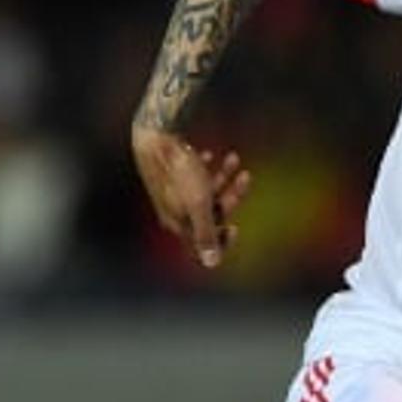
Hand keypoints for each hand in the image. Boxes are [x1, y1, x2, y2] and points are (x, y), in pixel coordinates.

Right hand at [131, 125, 251, 268]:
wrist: (155, 138)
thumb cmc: (179, 172)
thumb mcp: (199, 204)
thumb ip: (206, 233)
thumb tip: (212, 264)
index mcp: (179, 222)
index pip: (202, 243)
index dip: (221, 240)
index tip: (235, 228)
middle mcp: (174, 210)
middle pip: (209, 212)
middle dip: (231, 196)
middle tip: (246, 176)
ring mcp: (172, 191)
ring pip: (204, 190)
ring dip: (223, 176)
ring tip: (235, 158)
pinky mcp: (170, 172)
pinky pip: (192, 174)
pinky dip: (204, 166)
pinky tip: (209, 155)